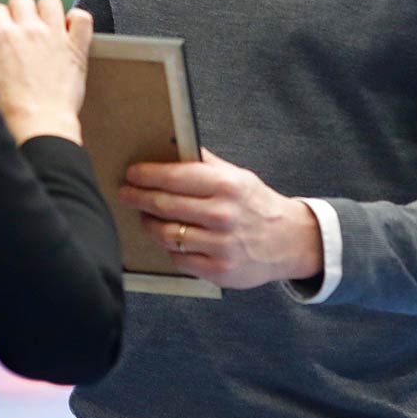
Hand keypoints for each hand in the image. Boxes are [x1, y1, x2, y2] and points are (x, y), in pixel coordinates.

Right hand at [0, 0, 93, 145]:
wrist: (39, 124)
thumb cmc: (14, 111)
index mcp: (3, 38)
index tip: (2, 28)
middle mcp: (29, 30)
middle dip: (19, 10)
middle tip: (22, 25)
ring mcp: (54, 36)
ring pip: (50, 0)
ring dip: (47, 10)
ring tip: (46, 24)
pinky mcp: (76, 46)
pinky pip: (82, 18)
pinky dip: (77, 20)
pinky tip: (71, 29)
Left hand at [118, 147, 321, 289]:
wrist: (291, 241)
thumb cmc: (258, 205)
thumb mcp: (238, 176)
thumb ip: (206, 164)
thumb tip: (172, 147)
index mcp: (226, 186)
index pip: (174, 177)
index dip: (147, 175)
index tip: (131, 173)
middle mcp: (223, 215)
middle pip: (164, 205)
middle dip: (138, 198)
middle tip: (125, 193)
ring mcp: (221, 246)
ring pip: (167, 235)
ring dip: (149, 224)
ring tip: (145, 217)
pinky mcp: (219, 271)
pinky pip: (180, 259)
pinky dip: (171, 248)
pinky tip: (170, 239)